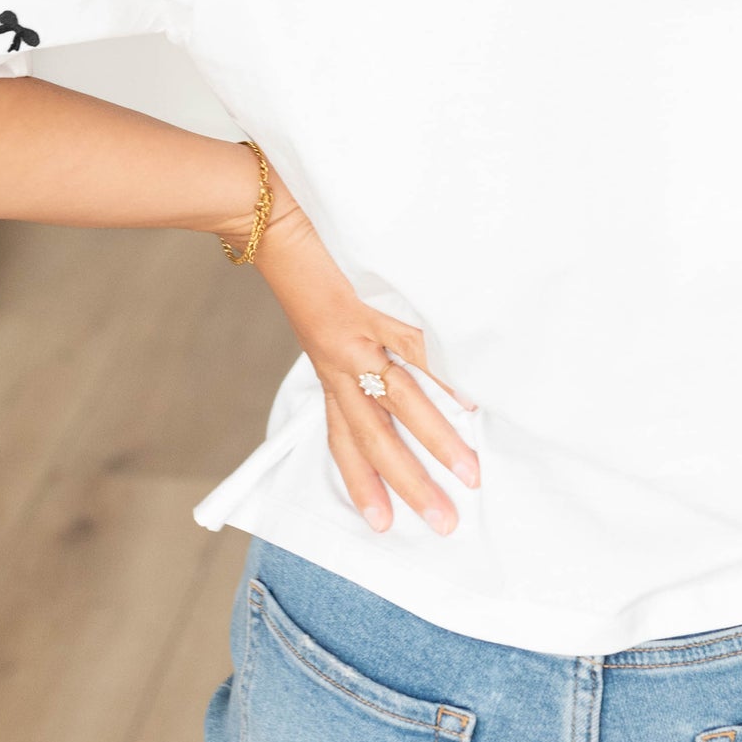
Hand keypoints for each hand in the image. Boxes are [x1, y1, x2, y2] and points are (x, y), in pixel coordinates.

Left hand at [244, 169, 480, 536]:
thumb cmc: (300, 261)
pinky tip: (472, 399)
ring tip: (470, 473)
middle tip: (442, 523)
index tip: (381, 524)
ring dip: (438, 442)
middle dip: (410, 484)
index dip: (362, 482)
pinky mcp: (371, 307)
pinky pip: (416, 349)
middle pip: (377, 438)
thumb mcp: (321, 314)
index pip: (345, 438)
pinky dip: (446, 376)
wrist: (268, 218)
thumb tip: (380, 364)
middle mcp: (341, 363)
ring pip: (401, 403)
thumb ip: (349, 342)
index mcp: (328, 367)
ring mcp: (357, 337)